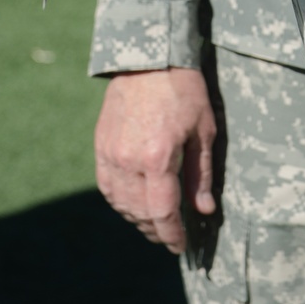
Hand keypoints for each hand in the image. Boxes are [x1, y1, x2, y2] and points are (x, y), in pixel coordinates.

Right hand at [94, 67, 216, 253]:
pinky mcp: (101, 145)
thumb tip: (204, 209)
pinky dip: (120, 201)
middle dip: (156, 230)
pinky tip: (132, 202)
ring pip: (120, 203)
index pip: (163, 213)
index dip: (172, 235)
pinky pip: (107, 186)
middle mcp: (130, 161)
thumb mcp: (203, 129)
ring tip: (153, 223)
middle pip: (139, 212)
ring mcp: (111, 154)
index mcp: (158, 158)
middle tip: (169, 237)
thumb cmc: (183, 89)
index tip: (180, 246)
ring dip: (136, 219)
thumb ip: (201, 173)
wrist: (149, 57)